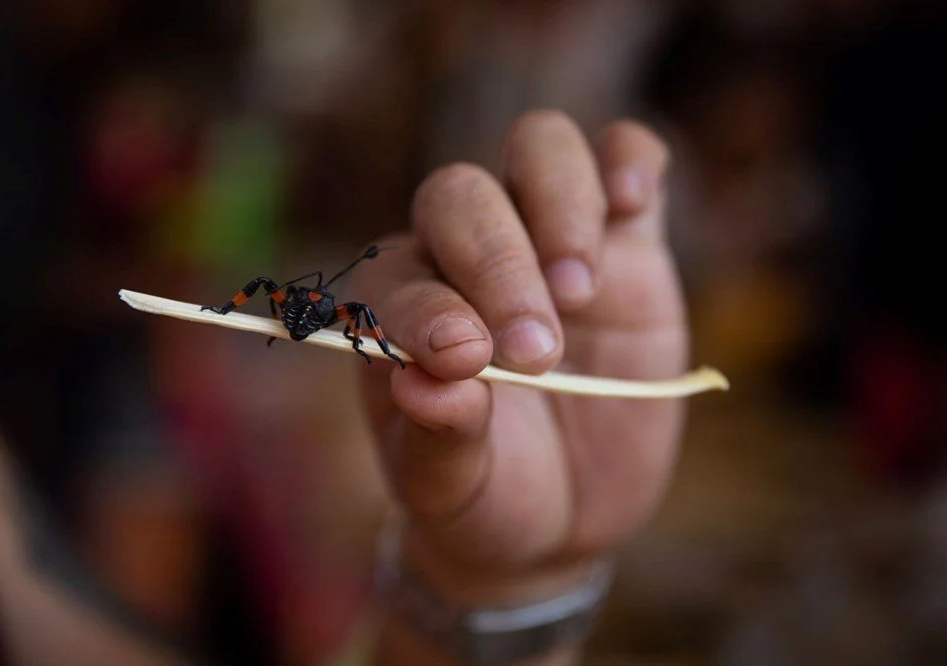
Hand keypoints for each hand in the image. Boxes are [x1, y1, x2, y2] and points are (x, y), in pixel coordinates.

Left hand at [355, 111, 685, 622]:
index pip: (395, 274)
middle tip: (536, 352)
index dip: (426, 307)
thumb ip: (437, 437)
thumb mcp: (451, 488)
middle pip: (462, 195)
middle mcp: (464, 259)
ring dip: (559, 205)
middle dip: (497, 263)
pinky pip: (625, 156)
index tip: (466, 360)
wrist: (562, 513)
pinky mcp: (626, 244)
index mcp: (398, 312)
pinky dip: (629, 160)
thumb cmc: (485, 494)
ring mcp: (547, 240)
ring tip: (579, 294)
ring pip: (538, 147)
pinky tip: (630, 202)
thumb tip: (426, 381)